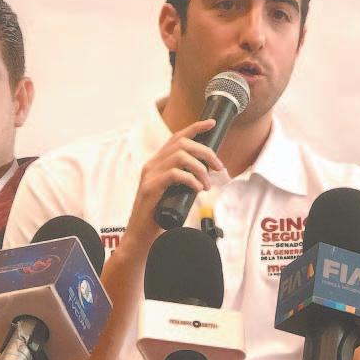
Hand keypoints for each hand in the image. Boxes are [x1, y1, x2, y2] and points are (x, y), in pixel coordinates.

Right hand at [124, 119, 223, 243]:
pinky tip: (197, 188)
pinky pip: (175, 174)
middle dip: (205, 152)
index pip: (177, 137)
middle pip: (182, 143)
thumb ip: (183, 179)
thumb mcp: (173, 191)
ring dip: (200, 168)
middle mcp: (152, 164)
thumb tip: (205, 172)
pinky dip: (191, 179)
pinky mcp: (151, 188)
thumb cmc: (159, 214)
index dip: (195, 127)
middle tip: (218, 167)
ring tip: (207, 184)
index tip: (211, 123)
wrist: (141, 236)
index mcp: (158, 162)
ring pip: (180, 156)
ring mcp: (150, 175)